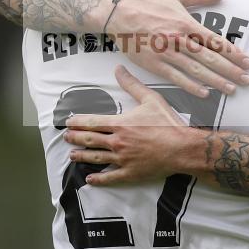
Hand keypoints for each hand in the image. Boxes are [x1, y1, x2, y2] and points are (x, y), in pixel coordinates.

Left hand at [65, 65, 205, 184]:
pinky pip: (109, 177)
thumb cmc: (168, 123)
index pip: (91, 123)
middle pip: (89, 140)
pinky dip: (98, 179)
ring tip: (72, 155)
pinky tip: (89, 179)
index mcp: (120, 124)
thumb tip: (119, 69)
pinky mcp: (130, 173)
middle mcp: (117, 142)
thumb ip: (132, 84)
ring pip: (95, 158)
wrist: (182, 148)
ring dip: (81, 156)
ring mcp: (122, 159)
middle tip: (66, 137)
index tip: (68, 122)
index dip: (77, 122)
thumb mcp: (150, 99)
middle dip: (75, 138)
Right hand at [107, 0, 248, 97]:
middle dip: (231, 70)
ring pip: (196, 71)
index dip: (233, 53)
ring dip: (216, 81)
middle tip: (247, 80)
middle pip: (210, 59)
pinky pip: (176, 78)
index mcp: (186, 23)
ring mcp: (166, 53)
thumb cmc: (149, 3)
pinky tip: (205, 94)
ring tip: (232, 90)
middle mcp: (179, 40)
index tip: (248, 62)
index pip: (216, 42)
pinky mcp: (154, 64)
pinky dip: (191, 87)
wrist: (119, 14)